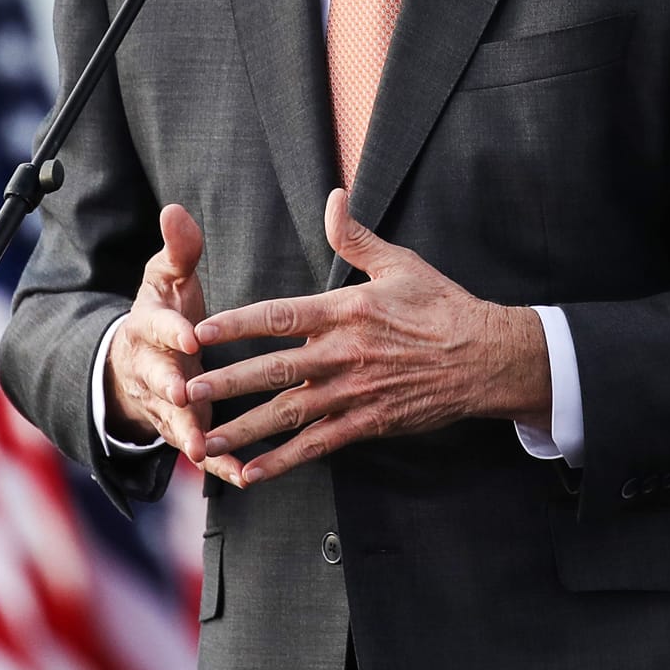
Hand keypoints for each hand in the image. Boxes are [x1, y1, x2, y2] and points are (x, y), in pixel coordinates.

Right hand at [103, 203, 212, 461]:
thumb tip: (176, 209)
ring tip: (204, 447)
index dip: (172, 332)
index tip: (190, 334)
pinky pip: (202, 449)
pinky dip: (220, 464)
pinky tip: (241, 475)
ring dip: (188, 434)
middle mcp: (151, 370)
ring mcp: (165, 406)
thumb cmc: (164, 315)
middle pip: (157, 380)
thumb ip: (177, 250)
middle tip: (186, 393)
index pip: (157, 328)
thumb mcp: (166, 279)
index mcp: (148, 329)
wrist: (136, 366)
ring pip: (174, 422)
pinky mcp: (184, 431)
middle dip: (169, 388)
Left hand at [187, 189, 549, 486]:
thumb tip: (333, 196)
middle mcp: (344, 352)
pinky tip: (251, 473)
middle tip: (184, 390)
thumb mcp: (399, 263)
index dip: (237, 323)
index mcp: (346, 310)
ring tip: (205, 441)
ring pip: (289, 413)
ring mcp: (355, 391)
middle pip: (274, 369)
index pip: (280, 315)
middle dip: (226, 382)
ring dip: (245, 428)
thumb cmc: (442, 305)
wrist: (486, 356)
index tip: (199, 331)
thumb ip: (355, 236)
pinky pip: (318, 445)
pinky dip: (283, 460)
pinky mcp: (368, 422)